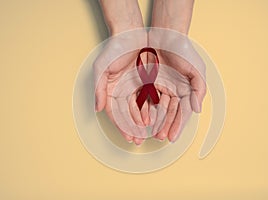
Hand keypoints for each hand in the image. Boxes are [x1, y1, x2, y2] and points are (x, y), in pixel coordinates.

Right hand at [94, 30, 149, 144]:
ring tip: (149, 134)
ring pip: (139, 109)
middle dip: (133, 129)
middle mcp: (122, 91)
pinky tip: (156, 118)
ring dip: (143, 122)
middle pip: (128, 114)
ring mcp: (134, 87)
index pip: (116, 113)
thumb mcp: (102, 68)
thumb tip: (97, 109)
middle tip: (139, 141)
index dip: (122, 126)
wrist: (130, 34)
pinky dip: (152, 108)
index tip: (128, 137)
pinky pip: (149, 98)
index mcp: (111, 90)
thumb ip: (99, 88)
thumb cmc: (114, 50)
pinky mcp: (146, 82)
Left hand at [148, 28, 205, 141]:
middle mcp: (174, 91)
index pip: (182, 112)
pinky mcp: (149, 82)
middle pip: (169, 114)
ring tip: (149, 132)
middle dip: (165, 127)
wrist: (166, 34)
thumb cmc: (184, 50)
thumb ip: (199, 90)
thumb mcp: (196, 69)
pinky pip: (146, 98)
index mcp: (186, 91)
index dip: (178, 126)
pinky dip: (144, 108)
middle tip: (159, 138)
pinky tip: (141, 118)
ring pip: (157, 109)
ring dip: (154, 121)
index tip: (172, 138)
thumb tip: (198, 110)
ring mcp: (161, 87)